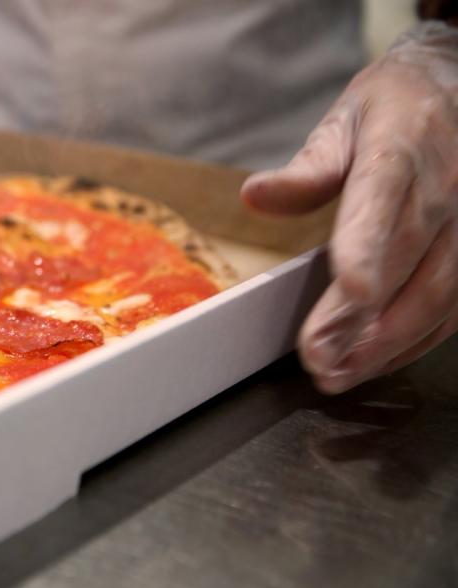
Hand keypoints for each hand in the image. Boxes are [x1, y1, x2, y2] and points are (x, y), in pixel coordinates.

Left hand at [241, 21, 457, 394]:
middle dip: (363, 318)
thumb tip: (255, 196)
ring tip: (340, 374)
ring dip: (390, 341)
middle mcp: (446, 187)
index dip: (367, 246)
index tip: (349, 290)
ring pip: (441, 292)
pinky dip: (417, 338)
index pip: (383, 199)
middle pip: (408, 260)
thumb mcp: (344, 120)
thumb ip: (306, 169)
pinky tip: (379, 360)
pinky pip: (457, 304)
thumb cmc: (395, 107)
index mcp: (403, 147)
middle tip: (319, 360)